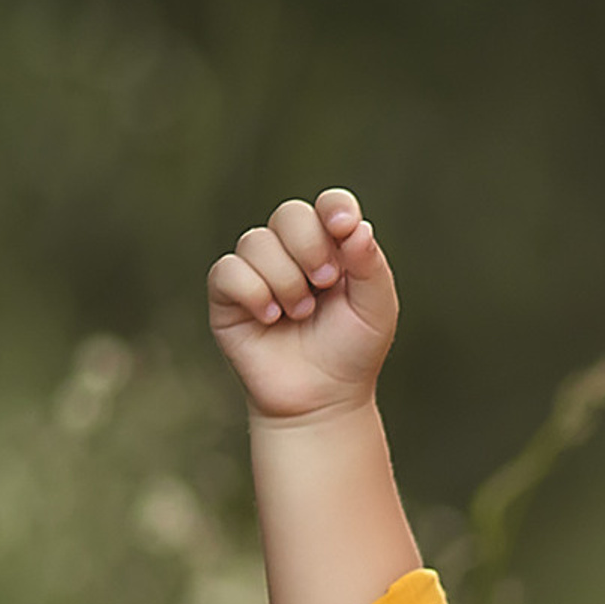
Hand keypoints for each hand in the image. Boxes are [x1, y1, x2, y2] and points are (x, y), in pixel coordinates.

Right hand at [207, 188, 398, 421]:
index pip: (329, 205)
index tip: (344, 228)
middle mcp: (292, 251)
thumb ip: (370, 265)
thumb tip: (355, 226)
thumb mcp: (376, 309)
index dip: (335, 208)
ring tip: (300, 313)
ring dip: (286, 281)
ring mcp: (258, 270)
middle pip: (290, 214)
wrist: (322, 398)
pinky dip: (254, 293)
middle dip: (311, 248)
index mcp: (333, 247)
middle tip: (326, 284)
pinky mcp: (228, 295)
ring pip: (257, 241)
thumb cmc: (352, 351)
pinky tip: (272, 318)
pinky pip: (229, 270)